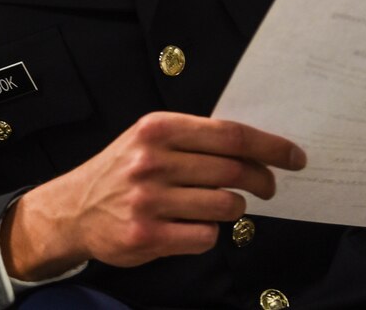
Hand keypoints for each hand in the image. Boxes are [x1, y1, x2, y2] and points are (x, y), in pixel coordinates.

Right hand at [0, 111, 306, 278]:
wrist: (73, 209)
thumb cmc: (119, 171)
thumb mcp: (148, 139)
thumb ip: (193, 139)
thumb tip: (253, 145)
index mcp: (156, 130)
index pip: (230, 134)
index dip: (270, 146)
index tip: (293, 156)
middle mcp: (152, 161)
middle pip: (235, 170)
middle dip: (264, 181)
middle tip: (268, 186)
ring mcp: (149, 199)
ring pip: (226, 206)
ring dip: (232, 208)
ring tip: (215, 205)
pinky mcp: (147, 234)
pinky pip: (206, 236)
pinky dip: (208, 233)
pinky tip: (191, 225)